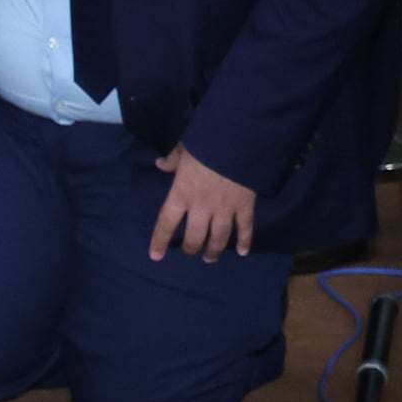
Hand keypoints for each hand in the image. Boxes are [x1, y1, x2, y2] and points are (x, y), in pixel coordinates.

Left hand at [149, 146, 257, 263]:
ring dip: (214, 250)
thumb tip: (160, 164)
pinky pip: (245, 228)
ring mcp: (225, 209)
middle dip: (192, 248)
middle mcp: (201, 207)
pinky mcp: (245, 206)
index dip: (160, 240)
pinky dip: (245, 241)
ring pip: (219, 237)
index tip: (156, 256)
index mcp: (181, 194)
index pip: (166, 222)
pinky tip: (244, 252)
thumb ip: (171, 160)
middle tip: (191, 253)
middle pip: (195, 236)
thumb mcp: (183, 150)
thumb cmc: (206, 145)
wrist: (237, 143)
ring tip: (210, 259)